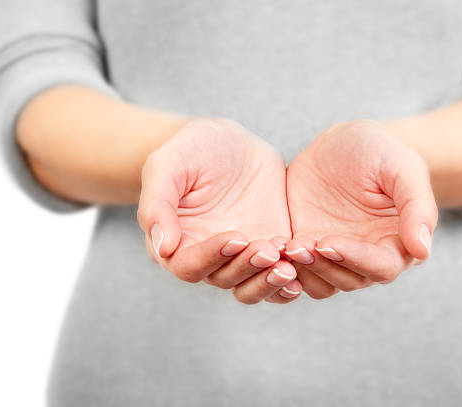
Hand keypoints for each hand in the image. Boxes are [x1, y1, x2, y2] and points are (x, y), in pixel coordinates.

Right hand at [137, 118, 301, 303]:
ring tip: (289, 268)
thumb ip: (158, 205)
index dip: (211, 257)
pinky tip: (303, 271)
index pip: (190, 266)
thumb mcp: (166, 166)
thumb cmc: (189, 151)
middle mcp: (209, 257)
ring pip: (254, 285)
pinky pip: (278, 274)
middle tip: (269, 250)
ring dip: (270, 282)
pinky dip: (290, 280)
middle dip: (248, 269)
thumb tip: (163, 248)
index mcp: (177, 244)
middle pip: (226, 279)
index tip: (235, 237)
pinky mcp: (270, 246)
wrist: (228, 142)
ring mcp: (241, 255)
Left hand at [285, 120, 437, 298]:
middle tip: (298, 245)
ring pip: (322, 284)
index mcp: (397, 242)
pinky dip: (284, 267)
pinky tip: (272, 247)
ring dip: (303, 271)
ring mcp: (335, 256)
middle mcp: (367, 256)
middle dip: (323, 266)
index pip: (382, 267)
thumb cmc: (379, 150)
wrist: (341, 143)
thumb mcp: (401, 166)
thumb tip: (423, 251)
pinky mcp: (307, 249)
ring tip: (286, 245)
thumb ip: (417, 206)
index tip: (329, 242)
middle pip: (349, 280)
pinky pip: (296, 273)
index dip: (357, 259)